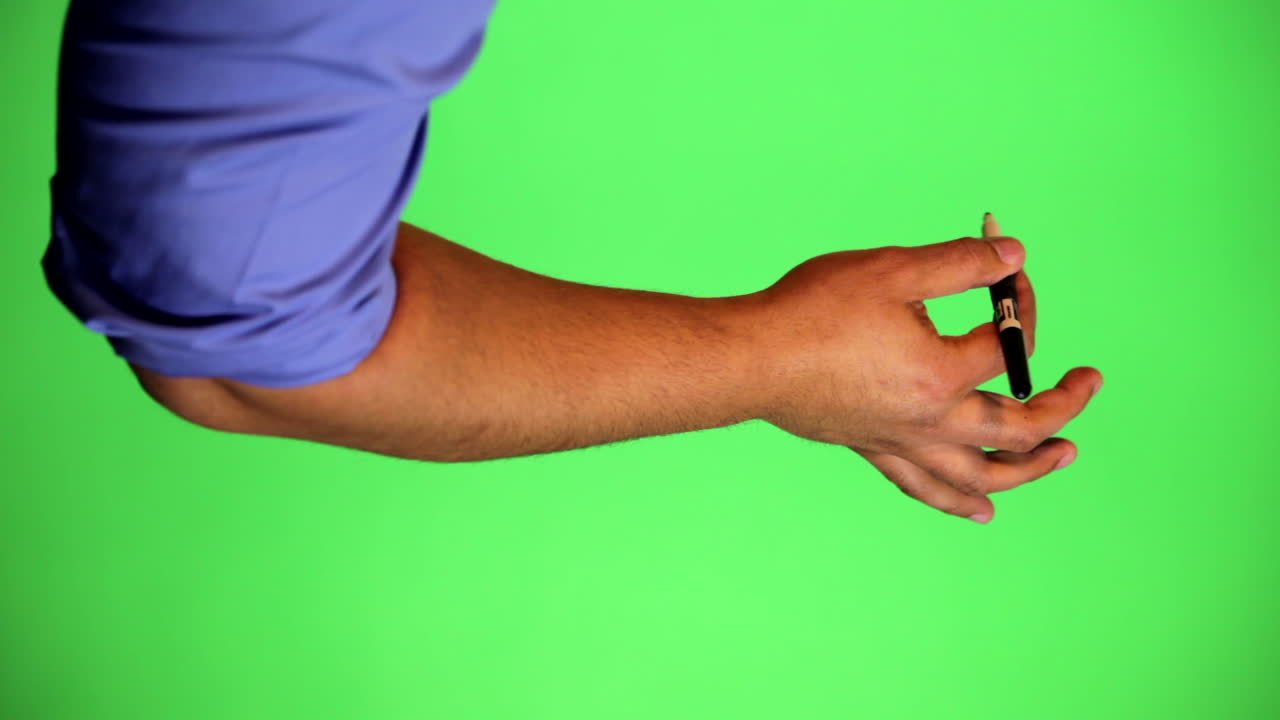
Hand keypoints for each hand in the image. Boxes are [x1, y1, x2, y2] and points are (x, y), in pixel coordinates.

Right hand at [750, 235, 1102, 522]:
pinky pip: (926, 486)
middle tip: (1087, 384)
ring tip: (1063, 457)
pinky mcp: (874, 448)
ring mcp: (901, 441)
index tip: (1013, 276)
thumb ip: (960, 263)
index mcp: (942, 373)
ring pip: (979, 474)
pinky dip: (959, 500)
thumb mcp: (893, 271)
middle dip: (1061, 407)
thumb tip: (1013, 255)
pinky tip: (980, 510)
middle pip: (1015, 428)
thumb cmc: (813, 311)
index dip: (1023, 307)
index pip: (1009, 346)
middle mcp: (929, 419)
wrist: (752, 360)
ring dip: (1028, 469)